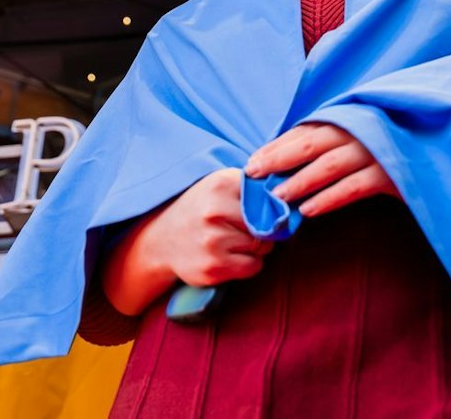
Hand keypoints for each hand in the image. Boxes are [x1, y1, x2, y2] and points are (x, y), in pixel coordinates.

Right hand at [103, 169, 271, 312]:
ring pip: (262, 247)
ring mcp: (213, 241)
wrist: (161, 240)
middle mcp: (215, 211)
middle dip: (264, 229)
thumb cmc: (199, 209)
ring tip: (234, 241)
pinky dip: (249, 263)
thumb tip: (289, 195)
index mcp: (220, 184)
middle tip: (247, 228)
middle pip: (267, 224)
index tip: (262, 210)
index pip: (267, 197)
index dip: (269, 206)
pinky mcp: (213, 267)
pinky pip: (253, 266)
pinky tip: (232, 256)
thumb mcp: (218, 185)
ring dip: (256, 247)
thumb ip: (250, 185)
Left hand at [245, 123, 398, 217]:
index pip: (307, 129)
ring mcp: (378, 149)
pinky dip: (329, 198)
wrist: (443, 147)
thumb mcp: (364, 134)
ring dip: (300, 181)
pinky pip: (354, 187)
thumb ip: (334, 139)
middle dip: (279, 158)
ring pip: (330, 164)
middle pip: (312, 141)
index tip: (253, 160)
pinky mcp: (393, 173)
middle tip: (253, 174)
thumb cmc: (396, 142)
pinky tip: (309, 210)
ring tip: (277, 197)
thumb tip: (289, 158)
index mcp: (351, 116)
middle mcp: (361, 129)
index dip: (278, 145)